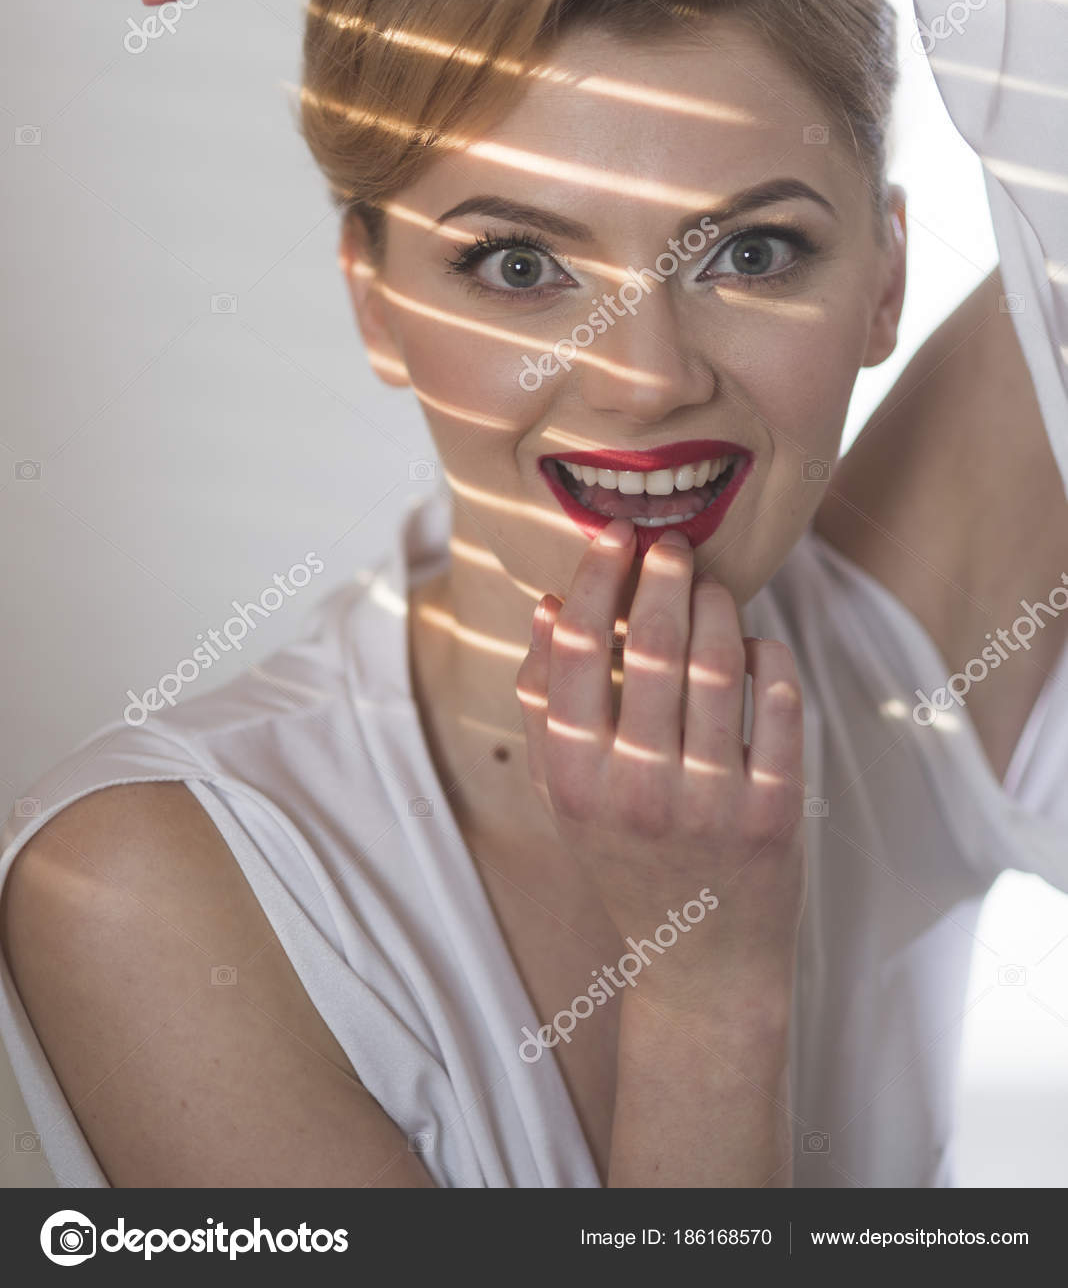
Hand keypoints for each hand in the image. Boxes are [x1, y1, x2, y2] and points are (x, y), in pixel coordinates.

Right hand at [516, 520, 806, 1014]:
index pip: (577, 652)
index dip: (597, 580)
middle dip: (663, 576)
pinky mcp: (775, 811)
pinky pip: (781, 700)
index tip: (613, 535)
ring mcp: (710, 801)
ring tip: (711, 588)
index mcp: (573, 779)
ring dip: (717, 606)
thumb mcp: (563, 793)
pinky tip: (755, 644)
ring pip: (719, 662)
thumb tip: (551, 604)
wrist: (701, 961)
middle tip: (673, 543)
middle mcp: (637, 789)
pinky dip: (769, 654)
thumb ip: (545, 702)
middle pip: (651, 646)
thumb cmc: (624, 857)